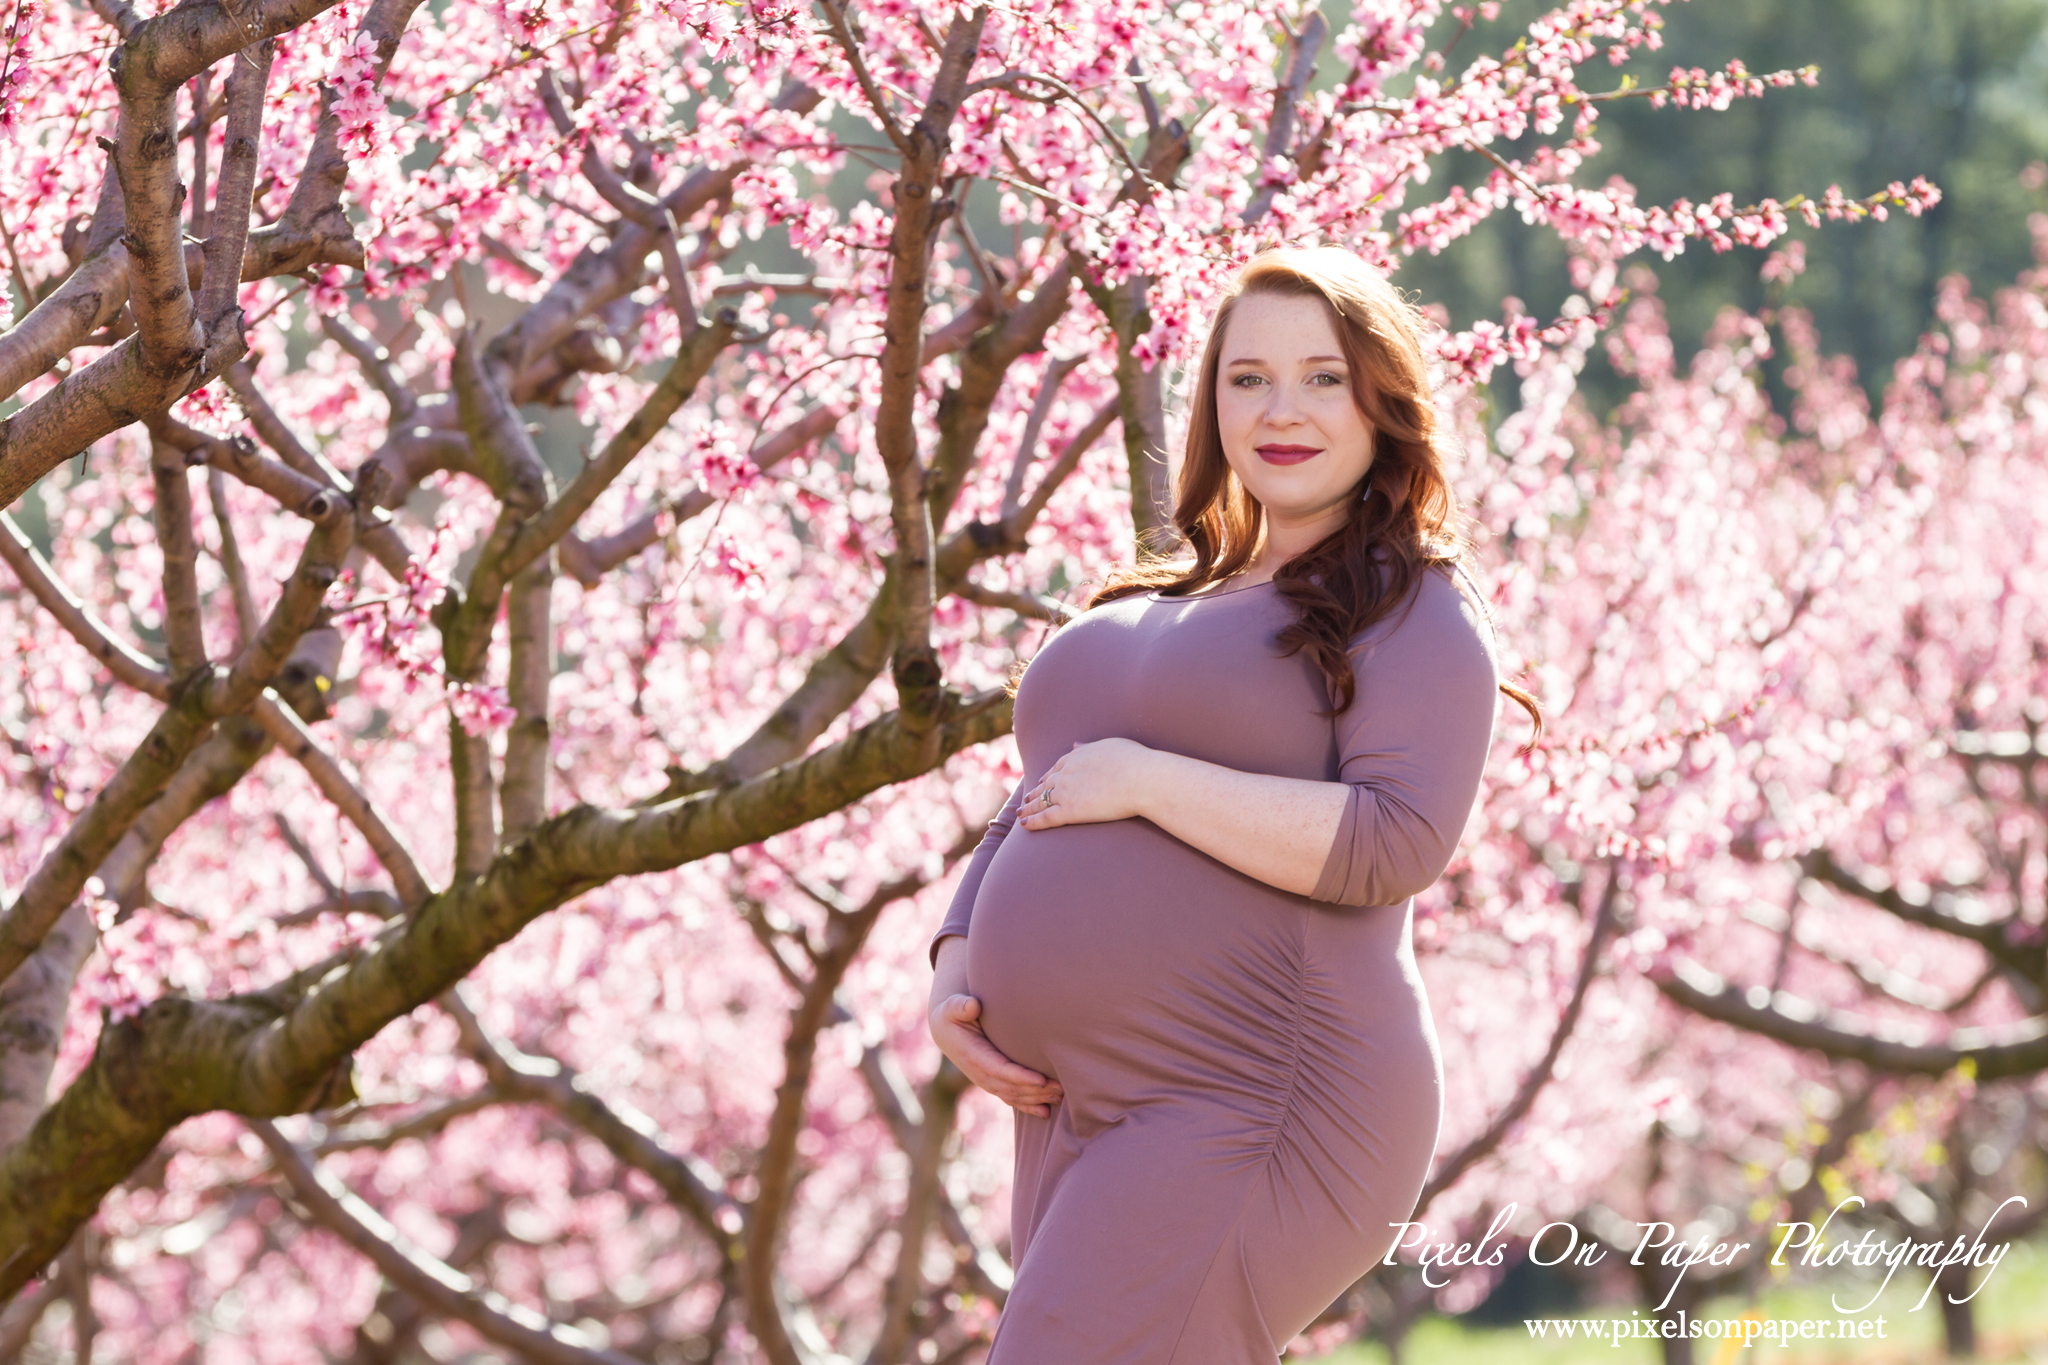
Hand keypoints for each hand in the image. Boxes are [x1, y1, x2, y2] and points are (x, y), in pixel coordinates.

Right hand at [928, 993, 1064, 1117]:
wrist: (945, 1031)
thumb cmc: (952, 1015)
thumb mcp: (951, 1007)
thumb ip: (960, 1006)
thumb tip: (972, 1006)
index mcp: (972, 1055)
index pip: (999, 1069)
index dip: (1020, 1076)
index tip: (1041, 1079)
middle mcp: (979, 1073)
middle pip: (1011, 1087)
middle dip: (1036, 1090)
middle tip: (1061, 1088)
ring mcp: (986, 1081)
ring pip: (1013, 1096)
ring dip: (1036, 1099)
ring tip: (1060, 1097)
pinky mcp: (992, 1083)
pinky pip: (1011, 1099)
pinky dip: (1028, 1107)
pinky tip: (1045, 1112)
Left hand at [1016, 737, 1154, 830]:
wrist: (1141, 779)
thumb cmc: (1133, 761)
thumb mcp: (1109, 746)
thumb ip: (1089, 747)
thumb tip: (1076, 745)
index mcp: (1075, 757)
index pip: (1056, 769)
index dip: (1047, 777)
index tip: (1042, 782)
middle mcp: (1065, 774)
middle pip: (1045, 785)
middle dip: (1034, 793)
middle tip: (1026, 800)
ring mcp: (1065, 793)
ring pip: (1041, 802)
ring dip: (1028, 808)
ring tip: (1021, 814)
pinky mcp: (1070, 811)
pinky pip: (1046, 818)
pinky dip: (1033, 822)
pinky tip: (1024, 825)